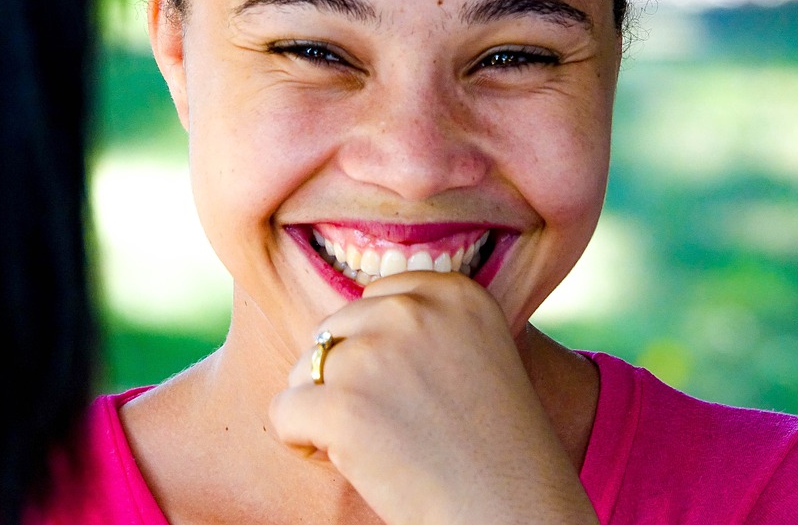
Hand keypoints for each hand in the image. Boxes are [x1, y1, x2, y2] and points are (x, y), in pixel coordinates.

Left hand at [267, 272, 598, 524]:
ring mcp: (375, 355)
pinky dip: (300, 441)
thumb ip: (425, 327)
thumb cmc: (496, 449)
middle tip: (392, 424)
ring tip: (375, 444)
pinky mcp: (342, 405)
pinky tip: (345, 461)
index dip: (377, 347)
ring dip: (324, 409)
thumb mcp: (479, 355)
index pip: (378, 298)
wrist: (513, 510)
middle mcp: (414, 312)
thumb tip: (347, 328)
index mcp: (457, 294)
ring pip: (305, 369)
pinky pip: (284, 411)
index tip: (410, 389)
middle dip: (346, 377)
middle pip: (337, 330)